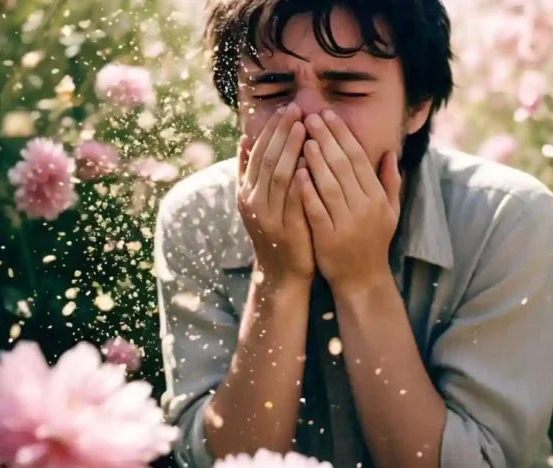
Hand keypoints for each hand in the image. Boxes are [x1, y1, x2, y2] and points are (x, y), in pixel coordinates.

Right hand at [237, 102, 313, 285]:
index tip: (285, 109)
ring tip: (304, 127)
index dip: (271, 130)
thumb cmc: (275, 232)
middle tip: (296, 108)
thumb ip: (249, 172)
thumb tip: (243, 139)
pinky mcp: (285, 229)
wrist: (281, 273)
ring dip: (291, 149)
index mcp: (246, 192)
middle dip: (282, 132)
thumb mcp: (257, 202)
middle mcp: (253, 202)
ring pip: (278, 175)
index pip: (258, 153)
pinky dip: (300, 179)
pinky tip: (309, 162)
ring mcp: (268, 216)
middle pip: (267, 159)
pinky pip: (292, 199)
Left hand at [297, 110, 400, 291]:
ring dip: (316, 159)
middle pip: (343, 166)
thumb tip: (392, 153)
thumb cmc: (373, 242)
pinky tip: (297, 172)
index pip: (358, 158)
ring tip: (302, 137)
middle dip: (326, 138)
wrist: (362, 279)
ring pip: (330, 184)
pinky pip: (317, 209)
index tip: (328, 115)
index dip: (343, 135)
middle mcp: (365, 207)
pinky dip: (307, 190)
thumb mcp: (390, 212)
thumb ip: (390, 182)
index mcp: (377, 197)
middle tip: (310, 116)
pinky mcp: (329, 237)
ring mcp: (347, 223)